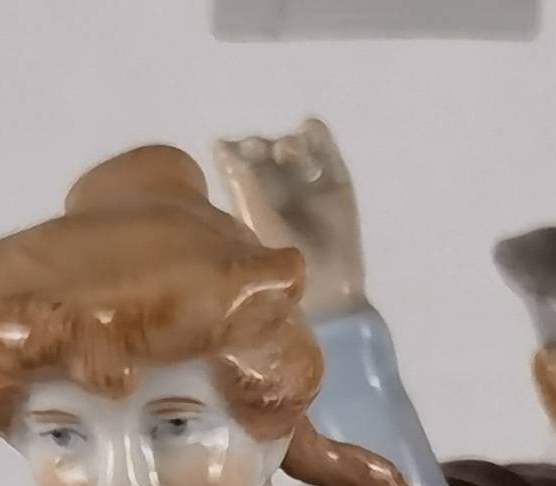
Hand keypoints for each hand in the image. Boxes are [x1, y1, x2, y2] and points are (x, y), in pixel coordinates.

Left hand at [217, 117, 367, 316]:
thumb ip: (242, 183)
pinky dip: (315, 132)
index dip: (235, 150)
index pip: (234, 158)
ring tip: (290, 154)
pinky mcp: (334, 178)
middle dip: (260, 146)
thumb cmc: (282, 261)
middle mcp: (273, 184)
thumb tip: (221, 143)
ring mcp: (304, 180)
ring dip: (288, 144)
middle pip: (262, 148)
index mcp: (248, 195)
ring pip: (291, 145)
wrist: (326, 286)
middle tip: (263, 153)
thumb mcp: (255, 221)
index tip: (238, 156)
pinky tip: (309, 128)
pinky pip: (323, 146)